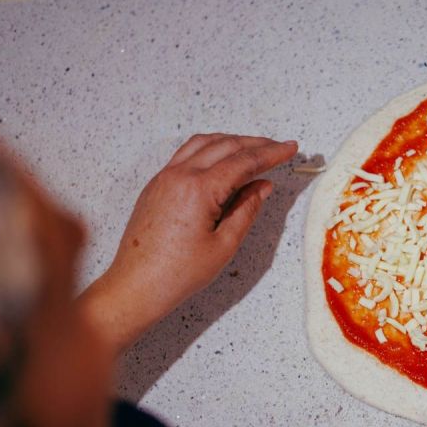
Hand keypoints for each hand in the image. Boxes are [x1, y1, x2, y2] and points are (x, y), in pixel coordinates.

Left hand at [79, 133, 296, 353]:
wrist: (136, 285)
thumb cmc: (178, 273)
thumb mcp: (224, 245)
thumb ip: (246, 209)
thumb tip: (262, 185)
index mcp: (199, 189)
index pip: (244, 162)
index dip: (271, 153)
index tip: (290, 148)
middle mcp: (179, 175)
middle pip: (225, 145)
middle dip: (256, 144)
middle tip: (278, 147)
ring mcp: (164, 177)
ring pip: (204, 143)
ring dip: (232, 142)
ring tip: (253, 150)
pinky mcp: (157, 185)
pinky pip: (186, 154)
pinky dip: (210, 149)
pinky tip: (222, 160)